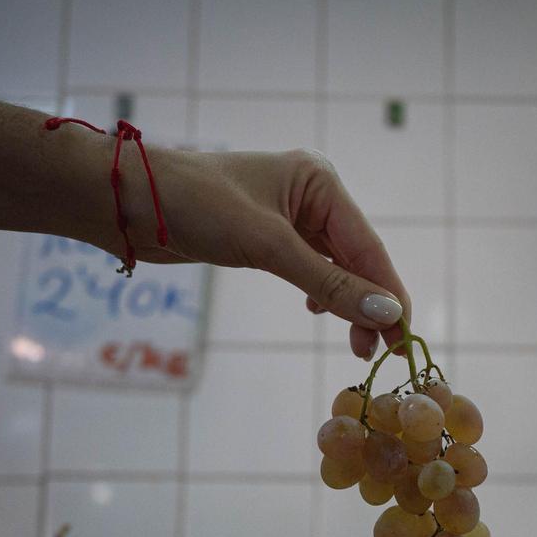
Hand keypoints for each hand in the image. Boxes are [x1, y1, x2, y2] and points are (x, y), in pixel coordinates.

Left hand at [106, 145, 410, 359]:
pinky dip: (320, 293)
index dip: (389, 294)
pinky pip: (311, 268)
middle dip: (370, 304)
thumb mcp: (268, 246)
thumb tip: (386, 314)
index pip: (369, 246)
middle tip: (382, 354)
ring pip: (335, 266)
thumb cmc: (196, 208)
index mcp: (320, 182)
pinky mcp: (266, 236)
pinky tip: (317, 311)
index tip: (406, 339)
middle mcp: (312, 195)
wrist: (130, 202)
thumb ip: (329, 282)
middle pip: (357, 257)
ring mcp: (289, 216)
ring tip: (355, 345)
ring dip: (346, 304)